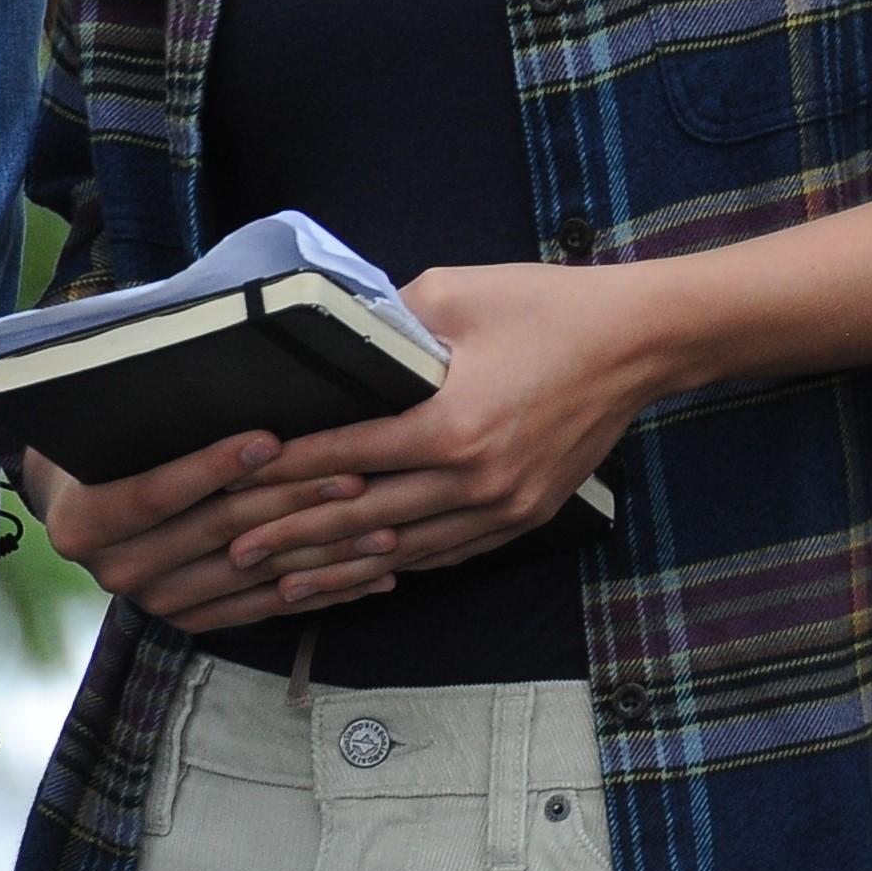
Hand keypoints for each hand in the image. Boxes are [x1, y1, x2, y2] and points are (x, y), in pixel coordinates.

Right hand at [28, 435, 393, 632]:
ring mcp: (157, 600)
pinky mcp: (195, 618)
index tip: (269, 440)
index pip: (155, 493)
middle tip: (354, 478)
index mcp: (84, 521)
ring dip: (325, 551)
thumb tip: (230, 364)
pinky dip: (325, 589)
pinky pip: (269, 606)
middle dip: (292, 500)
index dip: (212, 467)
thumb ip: (159, 414)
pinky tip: (376, 573)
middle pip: (219, 530)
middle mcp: (117, 569)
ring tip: (384, 527)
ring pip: (256, 573)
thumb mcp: (118, 427)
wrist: (88, 502)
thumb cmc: (115, 446)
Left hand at [246, 262, 660, 592]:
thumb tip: (334, 343)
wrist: (641, 342)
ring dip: (339, 565)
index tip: (230, 489)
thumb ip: (386, 320)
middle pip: (363, 517)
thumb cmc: (549, 308)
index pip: (344, 458)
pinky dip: (399, 564)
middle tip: (234, 551)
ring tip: (284, 579)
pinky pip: (448, 551)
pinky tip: (366, 569)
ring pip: (403, 549)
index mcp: (451, 424)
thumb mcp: (457, 292)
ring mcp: (504, 504)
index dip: (282, 475)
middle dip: (292, 535)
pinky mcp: (526, 514)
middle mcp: (475, 478)